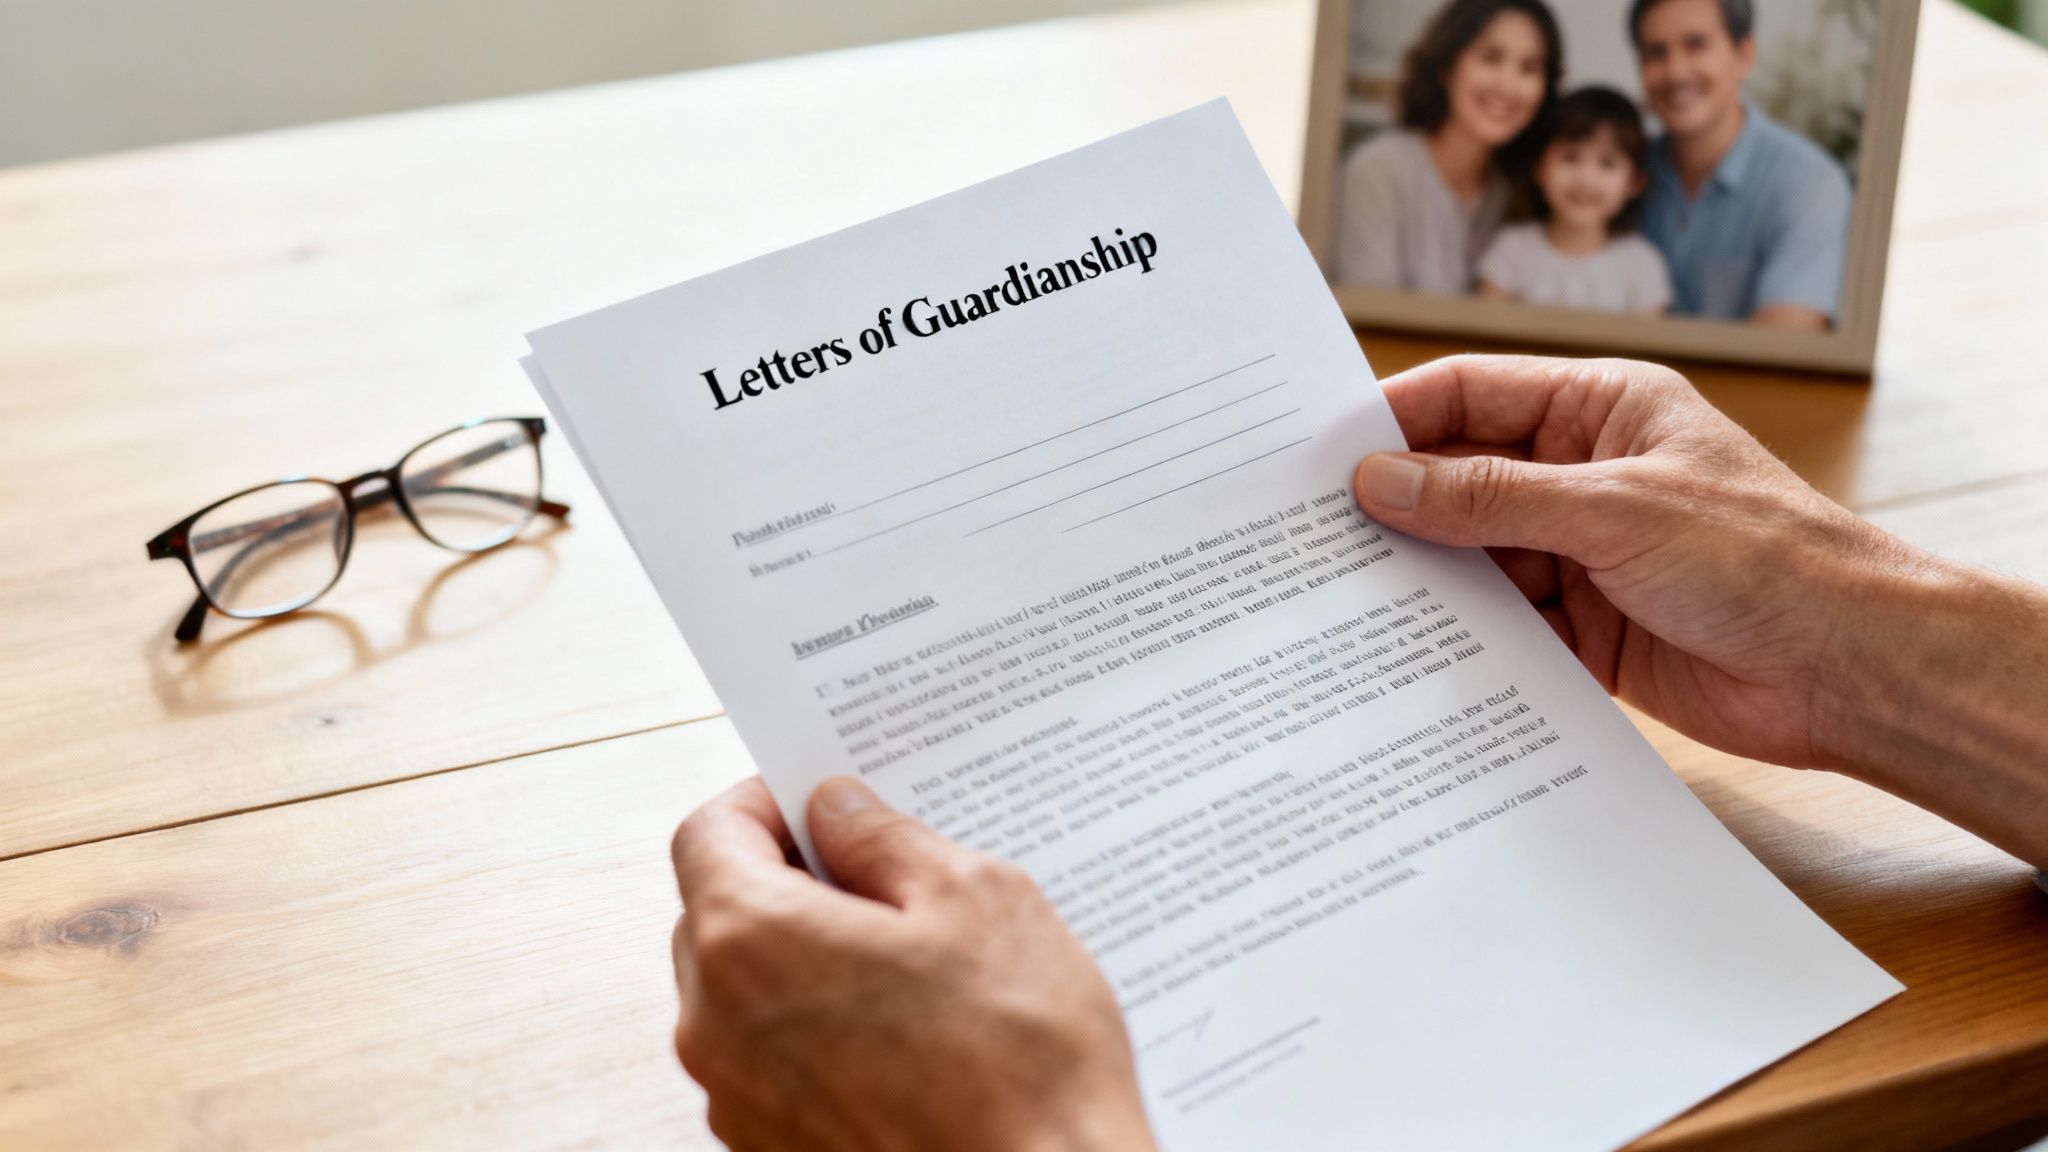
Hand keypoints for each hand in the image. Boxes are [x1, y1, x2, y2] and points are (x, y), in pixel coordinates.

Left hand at [669, 777, 1157, 1151]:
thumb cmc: (1020, 1057)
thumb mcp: (974, 899)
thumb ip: (884, 839)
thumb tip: (836, 811)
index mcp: (749, 941)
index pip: (708, 833)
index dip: (764, 801)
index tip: (821, 800)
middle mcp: (715, 1026)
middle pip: (717, 912)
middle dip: (788, 878)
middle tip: (882, 872)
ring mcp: (736, 1100)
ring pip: (745, 991)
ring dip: (806, 957)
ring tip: (912, 957)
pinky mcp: (769, 1149)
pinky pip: (773, 1060)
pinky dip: (819, 1028)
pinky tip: (908, 1029)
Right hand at [1350, 354, 1911, 771]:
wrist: (1850, 670)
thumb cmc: (1766, 558)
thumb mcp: (1614, 510)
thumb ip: (1490, 498)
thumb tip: (1381, 480)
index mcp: (1602, 409)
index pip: (1475, 393)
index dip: (1398, 414)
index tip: (1324, 450)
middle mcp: (1583, 474)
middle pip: (1460, 475)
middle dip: (1396, 501)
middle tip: (1313, 530)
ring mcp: (1579, 553)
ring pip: (1470, 553)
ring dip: (1420, 574)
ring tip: (1343, 593)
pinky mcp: (1580, 629)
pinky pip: (1496, 623)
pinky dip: (1456, 635)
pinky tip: (1405, 648)